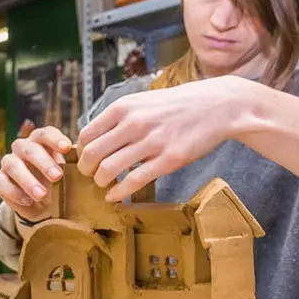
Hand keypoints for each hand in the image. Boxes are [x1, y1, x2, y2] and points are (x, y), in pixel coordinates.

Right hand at [0, 126, 72, 220]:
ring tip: (42, 195)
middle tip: (57, 177)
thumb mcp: (68, 173)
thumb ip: (73, 165)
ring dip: (28, 180)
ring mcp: (8, 163)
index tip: (67, 148)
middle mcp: (22, 148)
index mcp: (40, 142)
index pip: (45, 133)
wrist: (42, 206)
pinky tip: (28, 201)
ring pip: (13, 165)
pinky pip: (0, 182)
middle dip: (43, 162)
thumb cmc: (57, 183)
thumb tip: (88, 161)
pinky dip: (14, 192)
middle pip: (29, 148)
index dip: (54, 139)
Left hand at [76, 76, 244, 201]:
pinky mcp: (168, 160)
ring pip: (108, 170)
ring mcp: (151, 142)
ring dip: (101, 183)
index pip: (85, 135)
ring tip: (105, 185)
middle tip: (91, 176)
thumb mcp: (141, 102)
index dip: (82, 152)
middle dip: (86, 170)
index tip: (88, 160)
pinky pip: (133, 182)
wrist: (216, 106)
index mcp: (123, 108)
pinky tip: (116, 197)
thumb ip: (118, 118)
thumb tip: (92, 138)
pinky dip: (119, 193)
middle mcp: (133, 123)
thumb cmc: (174, 106)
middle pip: (91, 155)